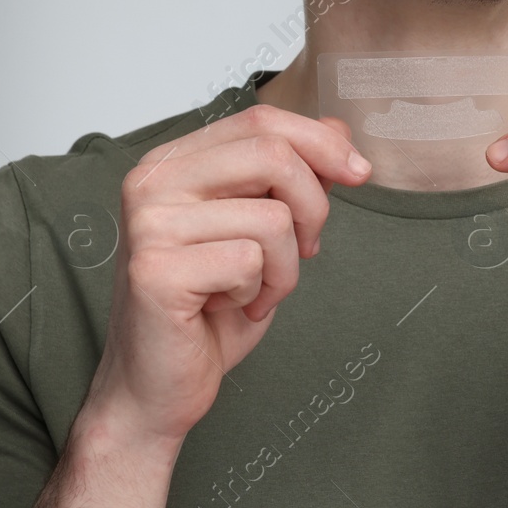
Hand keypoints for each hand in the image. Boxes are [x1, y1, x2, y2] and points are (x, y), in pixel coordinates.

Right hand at [84, 104, 372, 448]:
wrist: (157, 386)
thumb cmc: (209, 308)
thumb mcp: (264, 231)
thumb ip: (292, 179)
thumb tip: (338, 130)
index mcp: (174, 162)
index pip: (260, 121)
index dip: (321, 142)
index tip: (359, 173)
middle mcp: (151, 183)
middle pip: (272, 154)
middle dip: (314, 206)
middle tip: (308, 249)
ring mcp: (148, 224)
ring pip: (271, 217)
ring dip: (285, 267)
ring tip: (254, 291)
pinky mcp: (155, 269)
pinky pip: (251, 261)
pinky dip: (260, 292)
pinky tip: (227, 308)